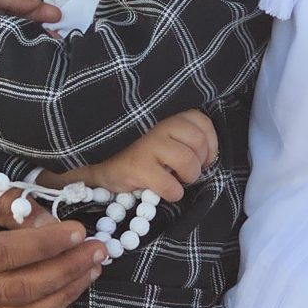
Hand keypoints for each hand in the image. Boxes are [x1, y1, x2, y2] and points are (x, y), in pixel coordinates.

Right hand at [0, 158, 106, 307]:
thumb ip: (6, 196)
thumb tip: (48, 223)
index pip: (0, 254)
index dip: (43, 246)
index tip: (78, 231)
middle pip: (15, 290)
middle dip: (64, 270)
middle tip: (97, 250)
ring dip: (63, 295)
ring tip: (91, 269)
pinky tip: (68, 295)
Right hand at [71, 111, 217, 204]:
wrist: (97, 164)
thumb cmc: (136, 152)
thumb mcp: (160, 135)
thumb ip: (182, 136)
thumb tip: (209, 154)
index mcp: (166, 115)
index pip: (203, 122)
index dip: (209, 145)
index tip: (202, 159)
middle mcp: (158, 125)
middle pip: (199, 142)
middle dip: (199, 163)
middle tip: (186, 172)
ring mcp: (147, 145)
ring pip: (188, 162)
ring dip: (188, 178)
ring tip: (177, 181)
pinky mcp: (137, 166)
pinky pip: (171, 185)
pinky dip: (173, 193)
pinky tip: (165, 191)